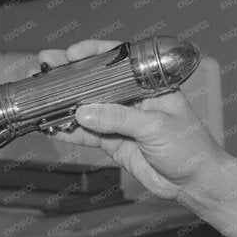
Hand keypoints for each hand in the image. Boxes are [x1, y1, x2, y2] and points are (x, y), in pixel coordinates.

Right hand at [37, 39, 223, 200]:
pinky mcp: (114, 142)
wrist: (195, 183)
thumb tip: (85, 112)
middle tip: (46, 65)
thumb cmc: (191, 148)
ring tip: (41, 97)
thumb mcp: (156, 127)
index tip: (72, 53)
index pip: (118, 60)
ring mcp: (121, 120)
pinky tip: (53, 127)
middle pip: (97, 81)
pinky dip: (70, 131)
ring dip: (65, 104)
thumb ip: (119, 118)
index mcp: (149, 84)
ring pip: (88, 108)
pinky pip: (88, 134)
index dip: (94, 54)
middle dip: (70, 75)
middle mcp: (133, 98)